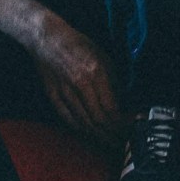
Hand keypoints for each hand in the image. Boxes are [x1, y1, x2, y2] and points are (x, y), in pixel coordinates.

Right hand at [28, 19, 122, 146]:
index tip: (131, 128)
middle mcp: (80, 84)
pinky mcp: (53, 96)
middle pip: (98, 119)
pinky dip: (80, 129)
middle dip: (112, 134)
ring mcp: (64, 92)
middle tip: (122, 141)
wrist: (48, 39)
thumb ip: (114, 80)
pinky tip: (90, 133)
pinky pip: (68, 118)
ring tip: (109, 142)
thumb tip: (123, 102)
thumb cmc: (79, 45)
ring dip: (98, 136)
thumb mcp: (104, 57)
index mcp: (95, 73)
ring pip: (83, 122)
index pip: (111, 108)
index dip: (122, 123)